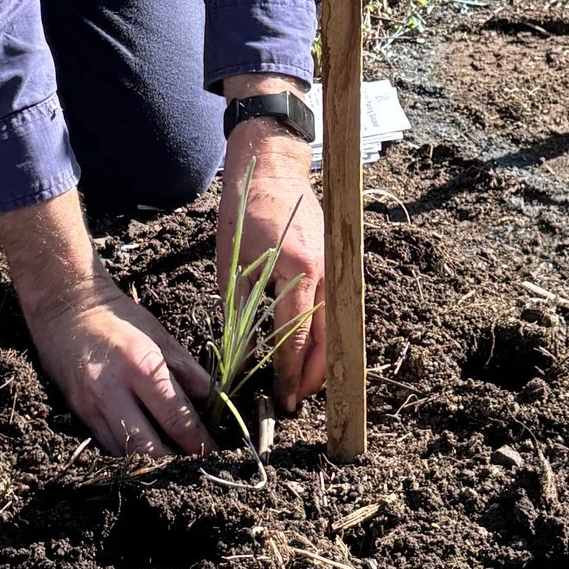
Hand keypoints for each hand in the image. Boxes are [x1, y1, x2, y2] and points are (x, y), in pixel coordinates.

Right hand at [0, 194, 212, 459]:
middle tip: (199, 470)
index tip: (215, 454)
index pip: (176, 418)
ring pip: (127, 454)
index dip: (199, 442)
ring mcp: (93, 408)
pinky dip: (132, 456)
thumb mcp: (160, 335)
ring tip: (178, 468)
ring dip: (154, 465)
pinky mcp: (81, 417)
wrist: (65, 311)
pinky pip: (110, 447)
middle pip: (150, 448)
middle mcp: (114, 392)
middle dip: (177, 464)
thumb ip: (188, 369)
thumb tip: (214, 400)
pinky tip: (149, 457)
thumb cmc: (117, 319)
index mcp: (140, 367)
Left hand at [217, 118, 326, 414]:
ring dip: (324, 357)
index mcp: (297, 272)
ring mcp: (335, 266)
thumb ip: (240, 307)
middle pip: (327, 339)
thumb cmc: (246, 210)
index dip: (290, 373)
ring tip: (305, 383)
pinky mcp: (336, 261)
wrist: (273, 166)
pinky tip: (313, 347)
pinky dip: (326, 332)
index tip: (284, 399)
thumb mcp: (232, 261)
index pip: (296, 338)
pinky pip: (335, 307)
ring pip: (336, 326)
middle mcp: (325, 273)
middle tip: (297, 401)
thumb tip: (242, 351)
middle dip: (313, 376)